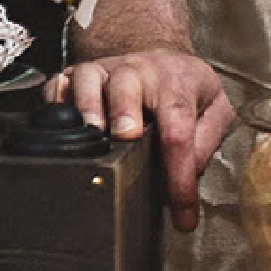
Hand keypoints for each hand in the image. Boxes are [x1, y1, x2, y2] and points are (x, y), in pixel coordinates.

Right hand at [47, 50, 235, 231]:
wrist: (159, 56)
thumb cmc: (185, 87)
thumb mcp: (215, 109)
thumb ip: (208, 140)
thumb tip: (189, 174)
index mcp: (176, 84)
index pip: (179, 131)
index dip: (179, 175)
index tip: (182, 213)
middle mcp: (138, 73)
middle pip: (127, 86)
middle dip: (125, 111)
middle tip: (127, 137)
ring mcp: (105, 72)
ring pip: (88, 79)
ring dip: (87, 106)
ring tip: (91, 132)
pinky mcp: (77, 77)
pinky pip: (59, 84)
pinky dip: (55, 100)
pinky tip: (61, 120)